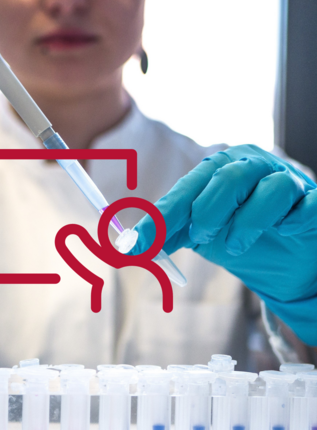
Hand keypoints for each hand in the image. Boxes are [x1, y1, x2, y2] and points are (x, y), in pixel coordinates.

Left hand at [129, 145, 316, 345]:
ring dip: (245, 224)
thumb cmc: (241, 237)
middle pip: (226, 178)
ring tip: (235, 246)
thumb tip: (130, 245)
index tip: (137, 243)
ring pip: (269, 188)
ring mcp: (288, 182)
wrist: (288, 261)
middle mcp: (253, 168)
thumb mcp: (199, 235)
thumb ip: (169, 235)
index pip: (187, 189)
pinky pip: (307, 205)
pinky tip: (285, 229)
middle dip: (208, 213)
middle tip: (202, 236)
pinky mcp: (315, 202)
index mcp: (220, 172)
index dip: (162, 216)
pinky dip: (292, 219)